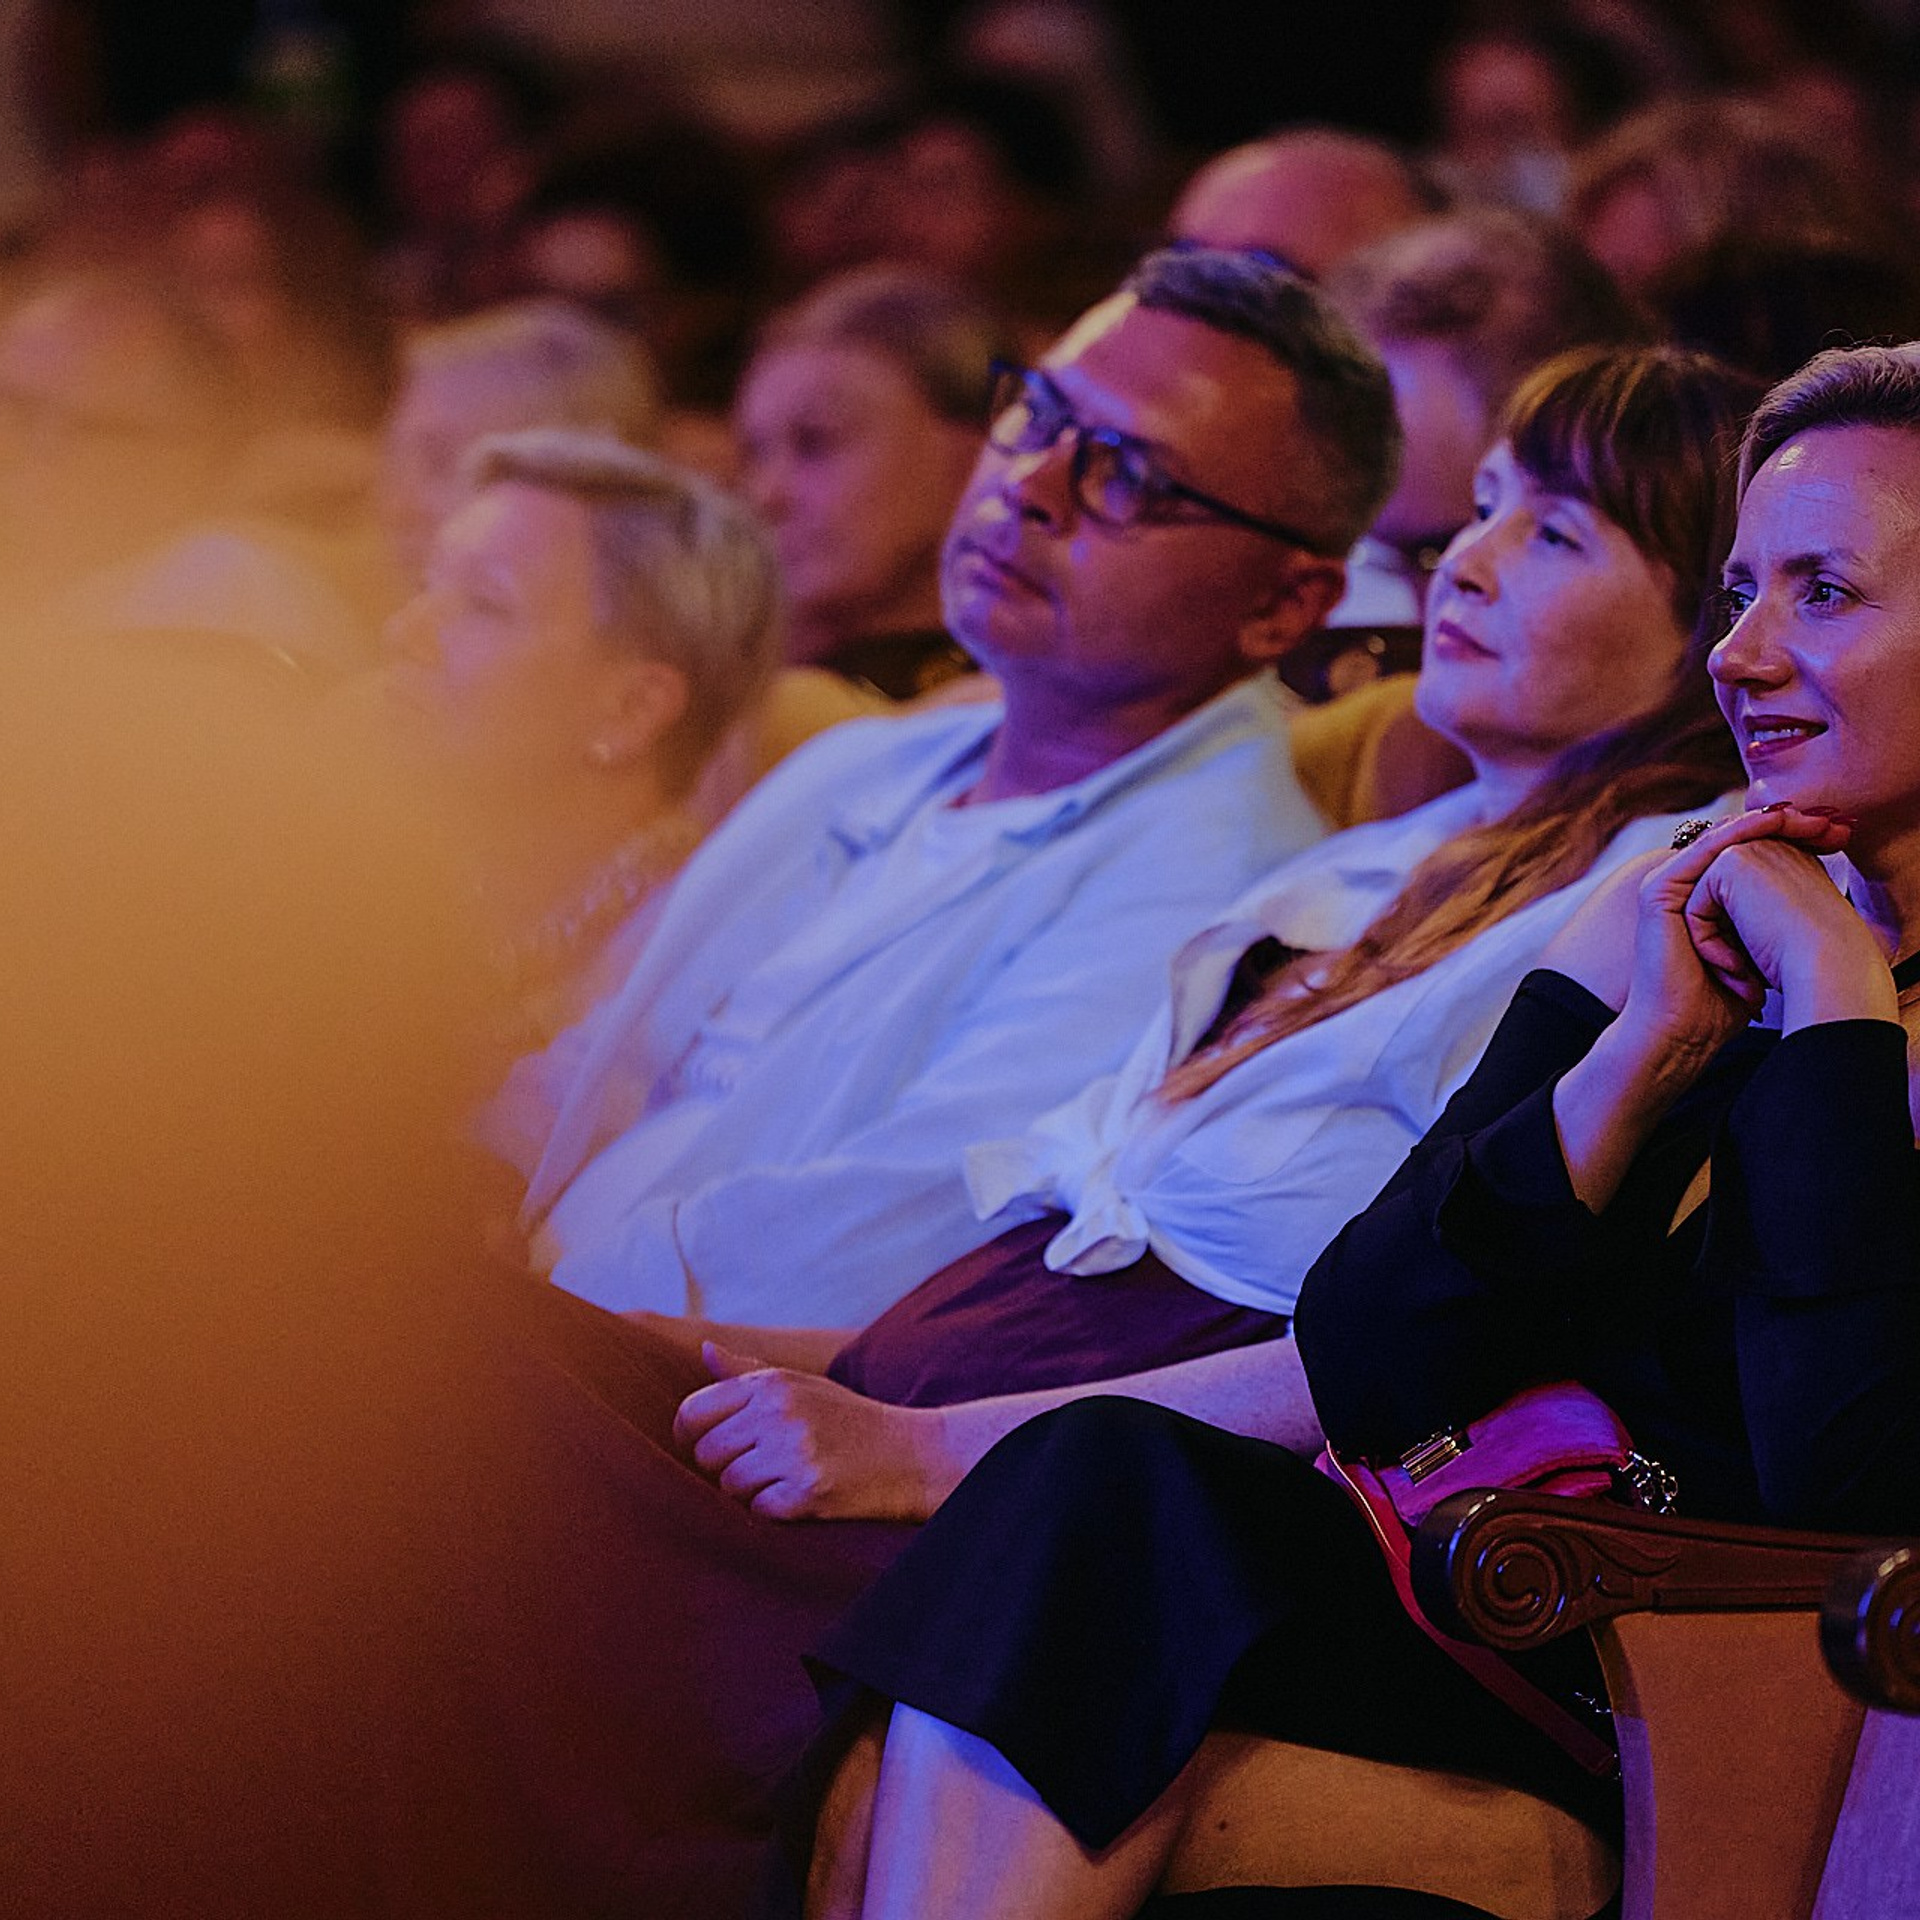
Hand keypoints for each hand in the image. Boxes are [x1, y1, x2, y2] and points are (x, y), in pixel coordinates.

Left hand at [672, 1342, 946, 1521]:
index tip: (706, 1446)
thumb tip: (705, 1350)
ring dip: (751, 1490)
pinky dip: (775, 1509)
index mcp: (771, 1384)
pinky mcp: (807, 1491)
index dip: (690, 1435)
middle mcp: (778, 1413)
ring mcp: (792, 1452)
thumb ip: (748, 1372)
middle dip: (725, 1466)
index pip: (692, 1411)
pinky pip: (759, 1510)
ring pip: (730, 1485)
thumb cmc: (848, 1419)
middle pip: (707, 1454)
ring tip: (785, 1477)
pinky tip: (802, 1494)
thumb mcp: (801, 1384)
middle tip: (759, 1466)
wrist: (908, 1454)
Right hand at [1613, 806, 1855, 1074]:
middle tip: (1829, 818)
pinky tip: (1768, 826)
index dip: (1792, 839)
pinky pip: (1701, 852)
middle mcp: (1684, 888)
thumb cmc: (1724, 1001)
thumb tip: (1813, 895)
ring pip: (1721, 840)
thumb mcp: (1761, 948)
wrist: (1685, 1030)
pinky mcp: (1658, 893)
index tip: (1836, 835)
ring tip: (1805, 816)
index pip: (1750, 855)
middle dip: (1785, 825)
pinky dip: (1736, 836)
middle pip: (1737, 842)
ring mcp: (1667, 888)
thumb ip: (1770, 918)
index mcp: (1704, 898)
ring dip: (1765, 824)